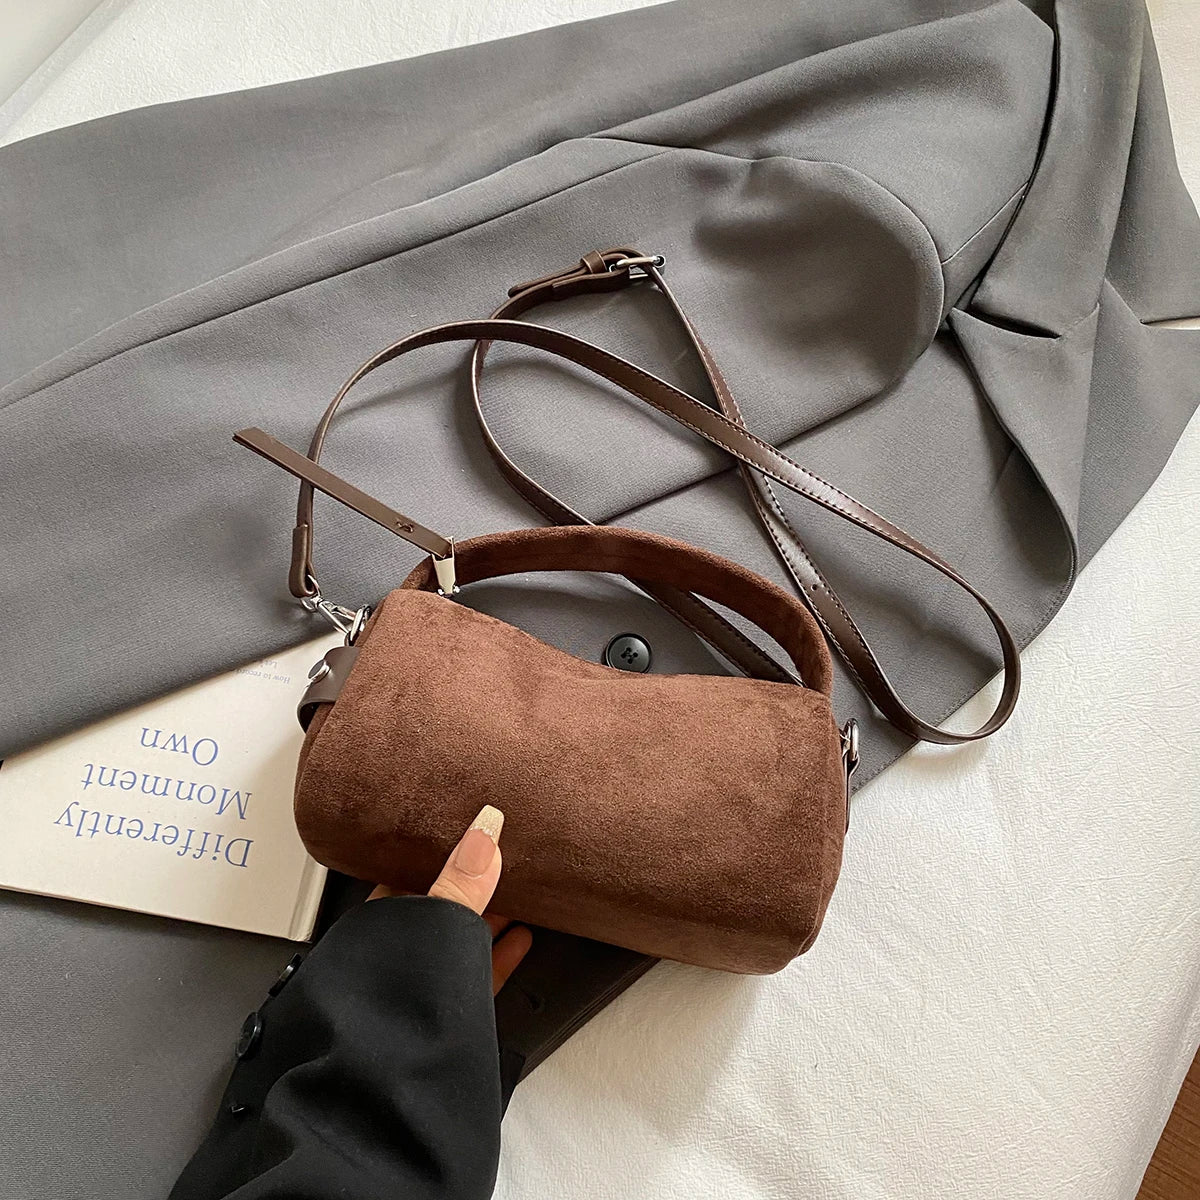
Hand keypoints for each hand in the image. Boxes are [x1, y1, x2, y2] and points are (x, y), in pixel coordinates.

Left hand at [370, 805, 531, 994]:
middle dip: (472, 886)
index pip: (410, 874)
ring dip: (491, 919)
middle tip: (506, 859)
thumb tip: (484, 831)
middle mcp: (396, 952)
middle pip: (440, 909)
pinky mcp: (444, 1013)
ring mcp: (420, 984)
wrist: (384, 1089)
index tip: (473, 834)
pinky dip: (499, 955)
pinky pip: (475, 974)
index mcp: (381, 923)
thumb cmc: (388, 1003)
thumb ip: (461, 883)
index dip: (442, 853)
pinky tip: (523, 939)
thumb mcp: (436, 924)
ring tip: (522, 896)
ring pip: (460, 942)